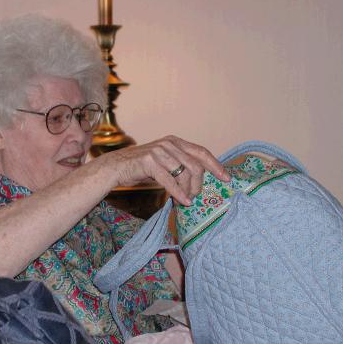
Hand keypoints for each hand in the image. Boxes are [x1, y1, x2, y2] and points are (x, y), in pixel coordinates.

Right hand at [103, 136, 229, 204]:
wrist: (116, 167)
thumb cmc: (141, 167)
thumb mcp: (164, 162)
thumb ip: (180, 165)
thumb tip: (198, 180)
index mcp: (175, 141)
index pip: (201, 152)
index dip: (215, 165)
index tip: (226, 178)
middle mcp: (169, 143)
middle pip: (195, 166)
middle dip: (198, 184)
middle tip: (195, 197)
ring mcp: (159, 151)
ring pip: (184, 174)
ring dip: (188, 191)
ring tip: (185, 200)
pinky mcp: (149, 162)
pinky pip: (170, 181)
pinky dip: (179, 194)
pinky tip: (183, 202)